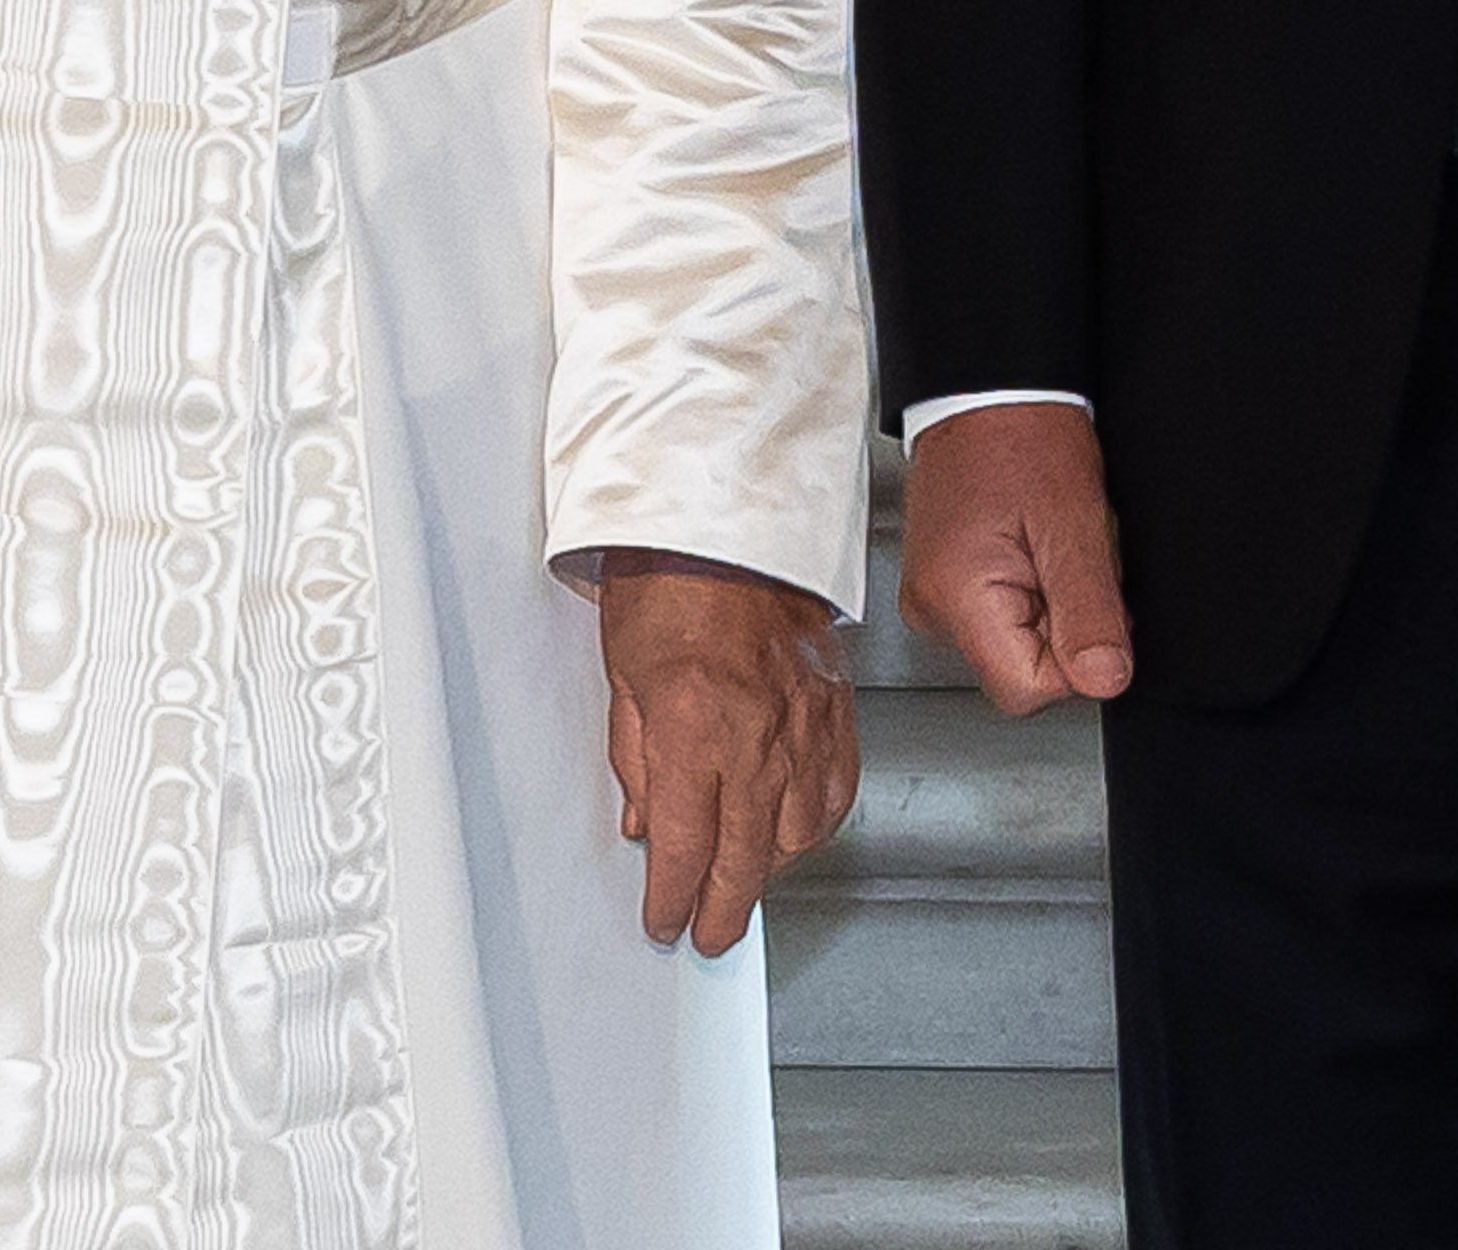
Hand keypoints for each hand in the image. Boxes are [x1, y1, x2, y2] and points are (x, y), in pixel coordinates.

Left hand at [591, 552, 861, 955]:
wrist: (729, 521)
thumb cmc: (666, 581)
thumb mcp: (622, 675)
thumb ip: (636, 761)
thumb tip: (645, 826)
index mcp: (693, 730)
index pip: (683, 848)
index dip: (672, 898)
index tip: (664, 922)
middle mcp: (755, 738)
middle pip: (744, 859)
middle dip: (722, 910)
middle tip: (709, 936)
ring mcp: (804, 727)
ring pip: (796, 837)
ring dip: (768, 872)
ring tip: (742, 884)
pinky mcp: (835, 711)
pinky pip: (834, 795)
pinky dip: (813, 828)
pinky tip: (793, 838)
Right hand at [900, 401, 1138, 714]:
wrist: (987, 391)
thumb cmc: (1022, 438)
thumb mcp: (1074, 525)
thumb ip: (1090, 612)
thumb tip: (1106, 681)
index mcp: (956, 598)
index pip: (1031, 690)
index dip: (1077, 656)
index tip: (1085, 599)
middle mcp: (932, 609)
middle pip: (1021, 672)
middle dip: (1064, 627)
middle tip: (1064, 559)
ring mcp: (932, 599)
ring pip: (1016, 646)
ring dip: (1049, 608)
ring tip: (1045, 545)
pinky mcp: (942, 587)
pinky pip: (1002, 619)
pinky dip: (1030, 591)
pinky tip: (1029, 547)